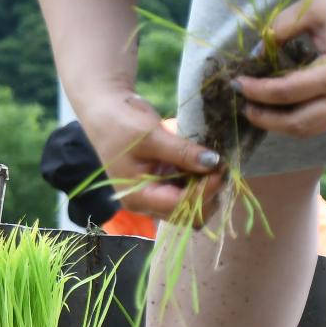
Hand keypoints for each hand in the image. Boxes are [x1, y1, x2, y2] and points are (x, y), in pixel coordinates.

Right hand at [75, 89, 222, 222]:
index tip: (219, 166)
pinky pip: (190, 193)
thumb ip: (182, 152)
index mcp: (138, 196)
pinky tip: (203, 162)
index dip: (204, 190)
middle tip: (219, 166)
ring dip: (208, 189)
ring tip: (213, 164)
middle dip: (209, 193)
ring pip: (194, 208)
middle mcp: (148, 203)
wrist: (105, 111)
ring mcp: (156, 195)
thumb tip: (214, 163)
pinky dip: (201, 181)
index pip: (181, 206)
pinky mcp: (164, 185)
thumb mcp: (150, 135)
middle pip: (190, 215)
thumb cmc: (120, 124)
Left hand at [237, 0, 325, 139]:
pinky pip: (321, 121)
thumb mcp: (312, 8)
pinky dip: (296, 120)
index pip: (287, 92)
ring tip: (256, 110)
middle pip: (299, 123)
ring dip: (280, 125)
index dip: (257, 91)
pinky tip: (278, 107)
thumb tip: (255, 52)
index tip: (237, 82)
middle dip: (266, 118)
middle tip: (242, 104)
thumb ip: (280, 29)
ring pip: (311, 129)